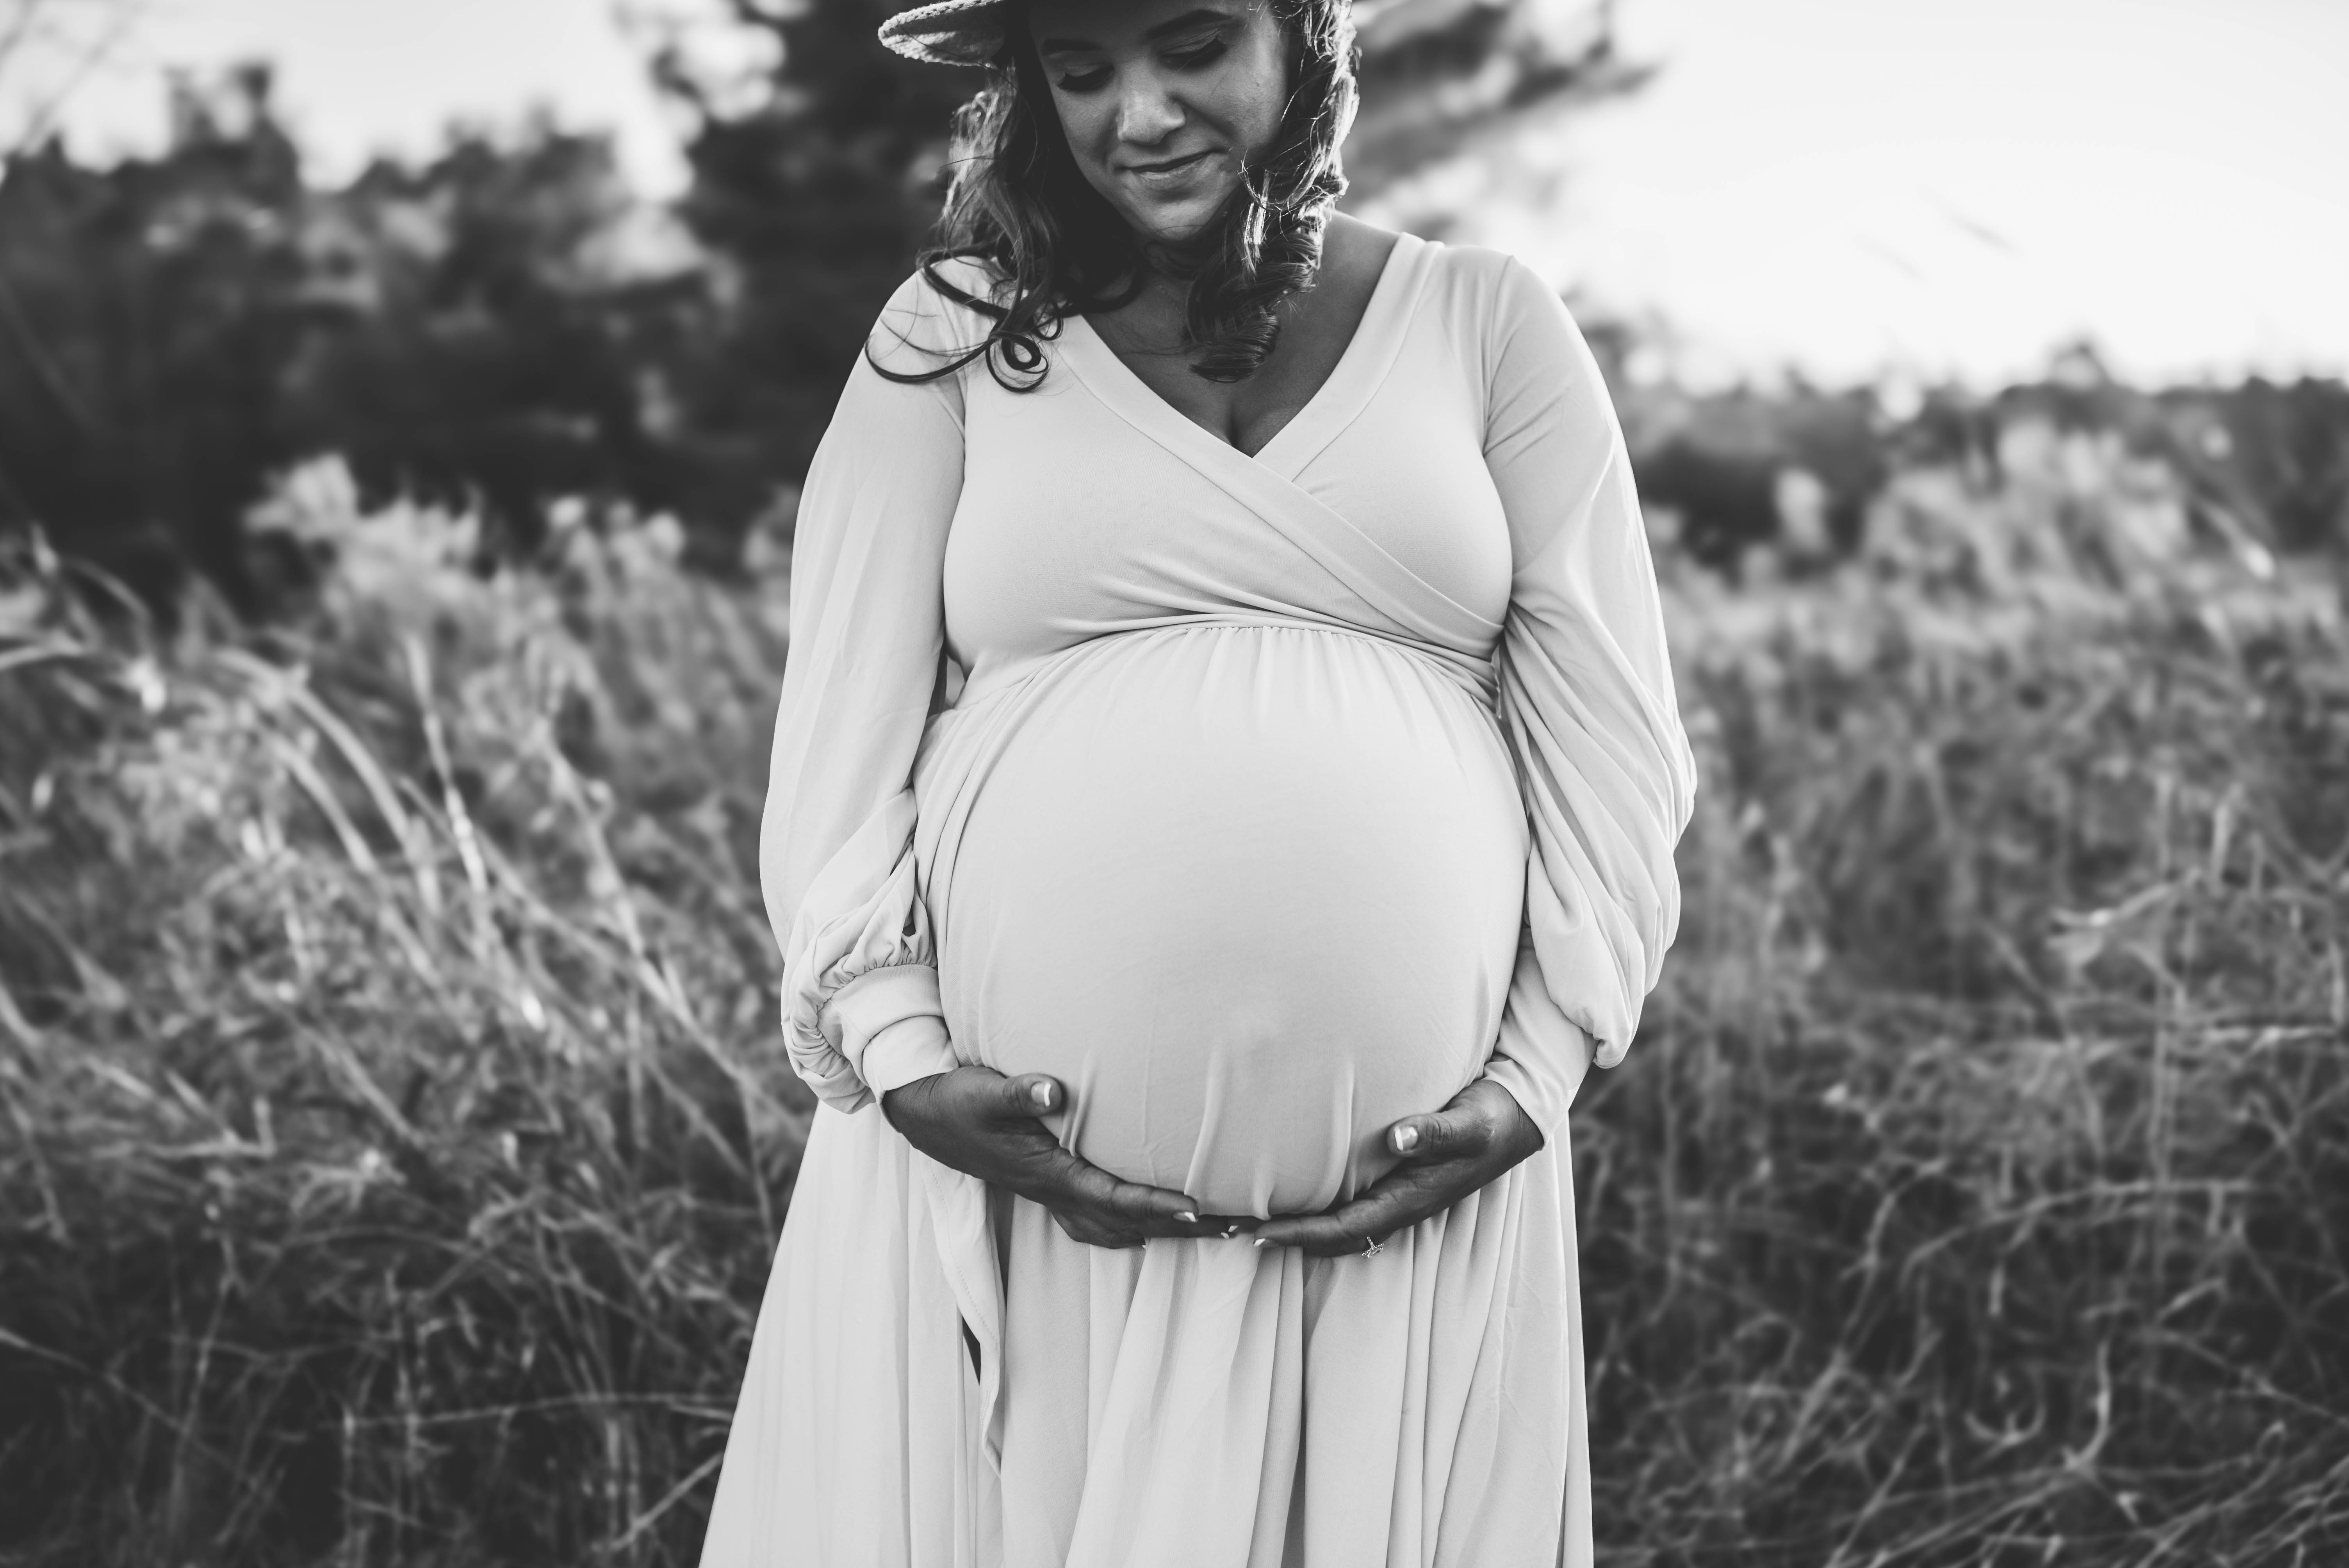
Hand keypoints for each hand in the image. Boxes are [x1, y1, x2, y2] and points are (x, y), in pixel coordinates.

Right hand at [880, 1066, 1210, 1248]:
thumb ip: (1019, 1089)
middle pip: (1126, 1223)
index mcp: (1046, 1172)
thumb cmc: (959, 1100)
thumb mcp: (983, 1090)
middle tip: (1236, 1228)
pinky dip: (1130, 1226)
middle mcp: (1054, 1192)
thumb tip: (1054, 1087)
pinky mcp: (1050, 1186)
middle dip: (1180, 1229)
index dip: (1153, 1205)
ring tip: (1214, 1230)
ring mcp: (1051, 1195)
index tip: (1196, 1207)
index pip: (1109, 1196)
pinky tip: (1152, 1223)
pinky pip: (1097, 1221)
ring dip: (1163, 1231)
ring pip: (1115, 1228)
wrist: (926, 1118)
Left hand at [1249, 1079, 1542, 1256]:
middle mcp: (1399, 1205)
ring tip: (1248, 1215)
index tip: (1259, 1234)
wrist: (1515, 1118)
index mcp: (1412, 1200)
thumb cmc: (1491, 1119)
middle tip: (1232, 1230)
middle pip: (1333, 1235)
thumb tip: (1399, 1136)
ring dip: (1297, 1223)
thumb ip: (1437, 1130)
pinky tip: (1288, 1189)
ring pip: (1338, 1222)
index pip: (1345, 1228)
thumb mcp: (1471, 1122)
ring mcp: (1395, 1195)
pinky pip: (1347, 1202)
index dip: (1302, 1234)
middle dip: (1286, 1237)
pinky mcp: (1393, 1179)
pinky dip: (1315, 1205)